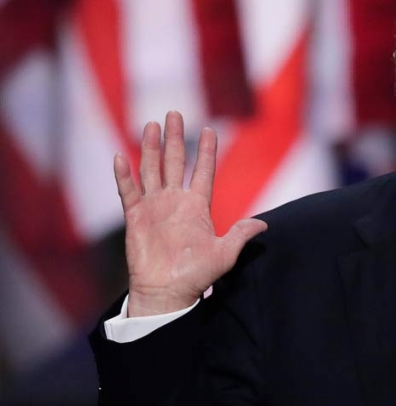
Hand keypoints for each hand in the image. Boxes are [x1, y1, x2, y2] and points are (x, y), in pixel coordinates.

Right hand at [114, 111, 266, 316]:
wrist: (168, 292)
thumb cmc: (197, 275)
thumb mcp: (225, 253)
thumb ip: (241, 234)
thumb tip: (264, 224)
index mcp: (197, 206)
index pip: (203, 171)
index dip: (205, 151)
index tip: (209, 129)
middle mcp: (175, 201)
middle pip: (174, 162)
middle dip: (175, 138)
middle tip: (174, 113)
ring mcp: (154, 207)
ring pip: (151, 169)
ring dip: (150, 147)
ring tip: (151, 124)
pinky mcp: (135, 217)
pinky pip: (128, 191)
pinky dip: (124, 175)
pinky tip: (121, 157)